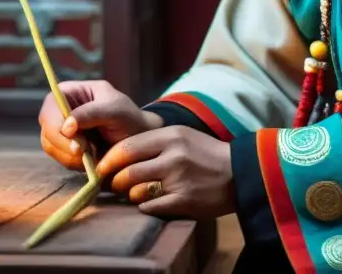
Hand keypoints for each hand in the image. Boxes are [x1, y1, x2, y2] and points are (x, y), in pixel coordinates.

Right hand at [38, 80, 163, 171]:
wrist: (137, 140)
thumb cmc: (128, 118)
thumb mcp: (115, 109)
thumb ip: (92, 113)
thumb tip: (67, 125)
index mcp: (70, 92)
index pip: (51, 106)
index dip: (56, 124)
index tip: (76, 140)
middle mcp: (60, 110)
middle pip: (47, 128)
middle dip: (64, 144)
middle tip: (85, 153)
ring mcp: (60, 130)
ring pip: (50, 145)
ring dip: (69, 156)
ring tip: (92, 155)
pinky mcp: (64, 148)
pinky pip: (59, 158)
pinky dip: (72, 163)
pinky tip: (90, 160)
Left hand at [96, 126, 234, 219]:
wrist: (240, 173)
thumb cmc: (206, 153)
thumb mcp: (181, 136)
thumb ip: (152, 141)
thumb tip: (119, 154)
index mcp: (171, 136)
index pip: (127, 147)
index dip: (109, 160)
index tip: (101, 167)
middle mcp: (173, 156)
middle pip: (128, 172)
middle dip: (116, 181)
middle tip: (114, 184)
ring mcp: (179, 180)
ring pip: (136, 191)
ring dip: (130, 194)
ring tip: (133, 192)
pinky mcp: (184, 201)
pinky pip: (150, 207)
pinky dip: (144, 206)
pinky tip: (148, 202)